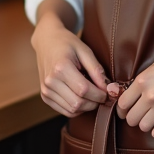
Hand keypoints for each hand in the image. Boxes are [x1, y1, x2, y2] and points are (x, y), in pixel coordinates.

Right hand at [31, 1, 108, 117]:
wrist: (46, 42)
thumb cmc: (67, 43)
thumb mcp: (85, 50)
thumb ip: (96, 69)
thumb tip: (107, 88)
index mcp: (61, 67)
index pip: (84, 90)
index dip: (100, 94)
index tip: (108, 91)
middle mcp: (51, 81)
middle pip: (78, 103)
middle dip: (95, 103)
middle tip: (102, 95)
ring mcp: (46, 90)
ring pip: (72, 110)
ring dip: (87, 107)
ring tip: (92, 95)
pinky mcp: (45, 96)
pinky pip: (65, 111)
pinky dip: (77, 109)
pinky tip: (82, 98)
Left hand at [117, 35, 153, 138]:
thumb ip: (144, 78)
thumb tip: (131, 90)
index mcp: (143, 80)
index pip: (122, 104)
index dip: (122, 110)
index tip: (127, 111)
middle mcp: (150, 94)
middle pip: (131, 119)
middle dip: (134, 118)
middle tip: (141, 115)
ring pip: (143, 127)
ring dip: (146, 125)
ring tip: (153, 119)